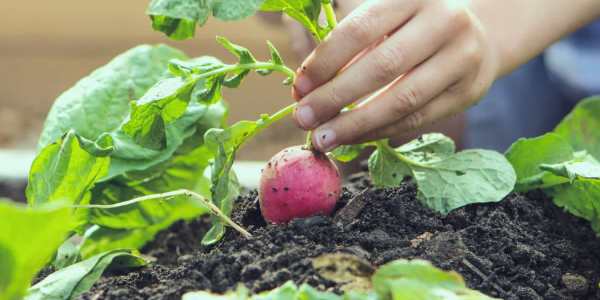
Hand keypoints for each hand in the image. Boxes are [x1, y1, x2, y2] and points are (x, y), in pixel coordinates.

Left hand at [292, 0, 499, 151]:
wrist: (479, 36)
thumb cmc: (414, 29)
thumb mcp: (386, 22)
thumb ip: (348, 49)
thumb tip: (304, 91)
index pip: (360, 29)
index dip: (325, 61)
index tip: (298, 87)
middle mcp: (443, 22)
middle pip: (382, 66)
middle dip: (335, 97)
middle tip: (302, 119)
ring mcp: (462, 58)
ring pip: (402, 99)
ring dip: (356, 124)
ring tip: (323, 138)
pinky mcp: (469, 92)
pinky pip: (418, 120)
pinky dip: (380, 132)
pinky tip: (354, 138)